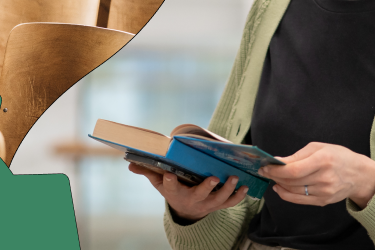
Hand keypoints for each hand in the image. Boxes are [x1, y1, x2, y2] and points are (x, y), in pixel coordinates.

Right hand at [128, 162, 248, 221]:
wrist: (187, 210)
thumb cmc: (174, 190)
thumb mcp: (159, 183)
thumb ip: (147, 172)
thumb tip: (129, 164)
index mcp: (175, 192)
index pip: (169, 187)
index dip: (169, 181)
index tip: (169, 174)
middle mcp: (192, 199)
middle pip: (200, 195)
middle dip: (207, 187)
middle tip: (214, 177)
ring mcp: (207, 203)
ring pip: (218, 199)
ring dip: (228, 190)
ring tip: (234, 178)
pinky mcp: (219, 205)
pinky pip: (230, 203)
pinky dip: (238, 197)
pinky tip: (245, 187)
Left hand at [257, 142, 374, 208]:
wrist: (360, 175)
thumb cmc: (338, 156)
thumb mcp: (319, 147)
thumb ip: (297, 155)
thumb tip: (278, 161)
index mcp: (322, 160)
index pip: (293, 170)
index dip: (276, 170)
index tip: (265, 165)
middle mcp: (323, 178)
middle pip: (291, 181)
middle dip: (274, 176)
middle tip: (263, 170)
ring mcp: (324, 192)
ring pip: (294, 191)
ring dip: (279, 184)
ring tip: (271, 177)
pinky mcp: (323, 201)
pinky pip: (300, 200)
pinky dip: (286, 195)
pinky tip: (279, 188)